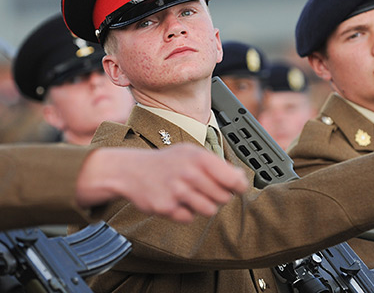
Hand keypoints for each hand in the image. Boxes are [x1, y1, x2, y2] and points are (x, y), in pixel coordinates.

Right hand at [76, 144, 248, 222]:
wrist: (132, 170)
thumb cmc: (166, 162)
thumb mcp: (191, 153)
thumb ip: (216, 165)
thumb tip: (240, 178)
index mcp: (199, 158)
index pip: (233, 179)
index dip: (238, 186)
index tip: (236, 187)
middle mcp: (189, 173)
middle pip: (223, 197)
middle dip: (217, 195)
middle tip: (203, 188)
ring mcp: (178, 191)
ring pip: (209, 210)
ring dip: (202, 205)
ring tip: (190, 195)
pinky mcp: (167, 207)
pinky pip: (189, 218)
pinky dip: (185, 213)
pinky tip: (175, 200)